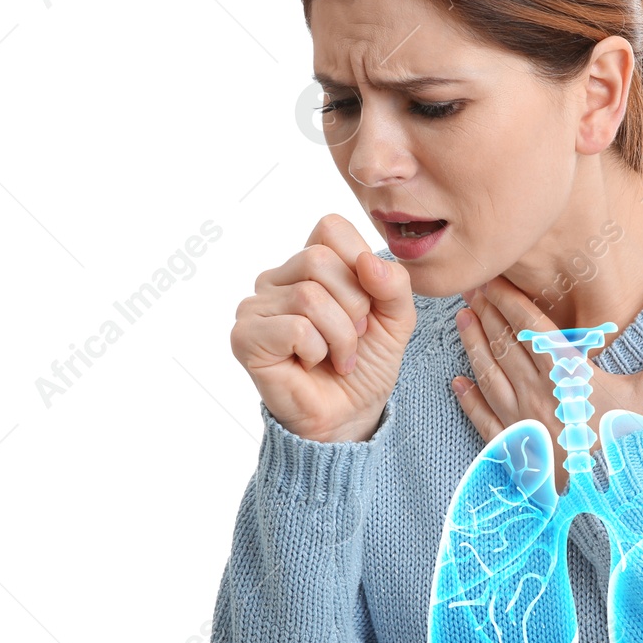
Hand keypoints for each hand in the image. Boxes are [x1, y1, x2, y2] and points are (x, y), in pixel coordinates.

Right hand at [231, 214, 417, 442]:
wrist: (351, 414)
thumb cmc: (366, 364)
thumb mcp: (396, 317)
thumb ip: (394, 283)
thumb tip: (367, 261)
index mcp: (308, 263)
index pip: (330, 227)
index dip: (360, 265)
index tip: (367, 305)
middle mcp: (276, 278)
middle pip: (319, 259)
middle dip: (354, 305)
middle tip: (355, 337)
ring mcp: (255, 306)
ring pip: (309, 295)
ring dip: (340, 336)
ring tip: (339, 357)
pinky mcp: (245, 337)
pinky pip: (295, 328)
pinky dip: (318, 351)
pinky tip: (313, 365)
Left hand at [451, 276, 642, 492]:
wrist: (631, 515)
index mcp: (572, 377)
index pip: (533, 329)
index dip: (510, 301)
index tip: (492, 278)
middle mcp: (540, 398)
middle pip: (506, 349)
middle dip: (487, 316)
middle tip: (468, 289)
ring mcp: (525, 429)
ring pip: (490, 379)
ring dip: (474, 347)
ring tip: (460, 321)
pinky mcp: (521, 458)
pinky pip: (485, 423)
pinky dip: (469, 400)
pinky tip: (457, 384)